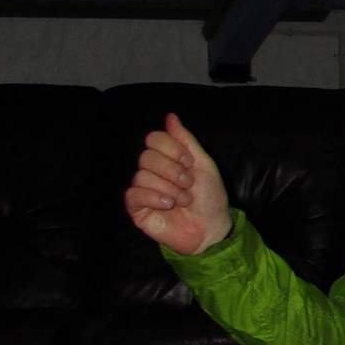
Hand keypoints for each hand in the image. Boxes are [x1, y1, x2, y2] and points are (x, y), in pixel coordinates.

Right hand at [124, 112, 232, 254]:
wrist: (211, 227)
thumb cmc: (210, 197)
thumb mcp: (203, 164)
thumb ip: (186, 140)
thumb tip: (170, 117)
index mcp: (167, 158)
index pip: (154, 139)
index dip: (171, 148)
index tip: (189, 162)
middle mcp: (152, 172)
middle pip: (146, 157)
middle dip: (172, 171)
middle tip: (188, 185)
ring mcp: (143, 190)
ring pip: (141, 176)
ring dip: (169, 189)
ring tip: (183, 200)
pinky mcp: (137, 208)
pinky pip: (133, 194)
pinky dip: (154, 198)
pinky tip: (169, 206)